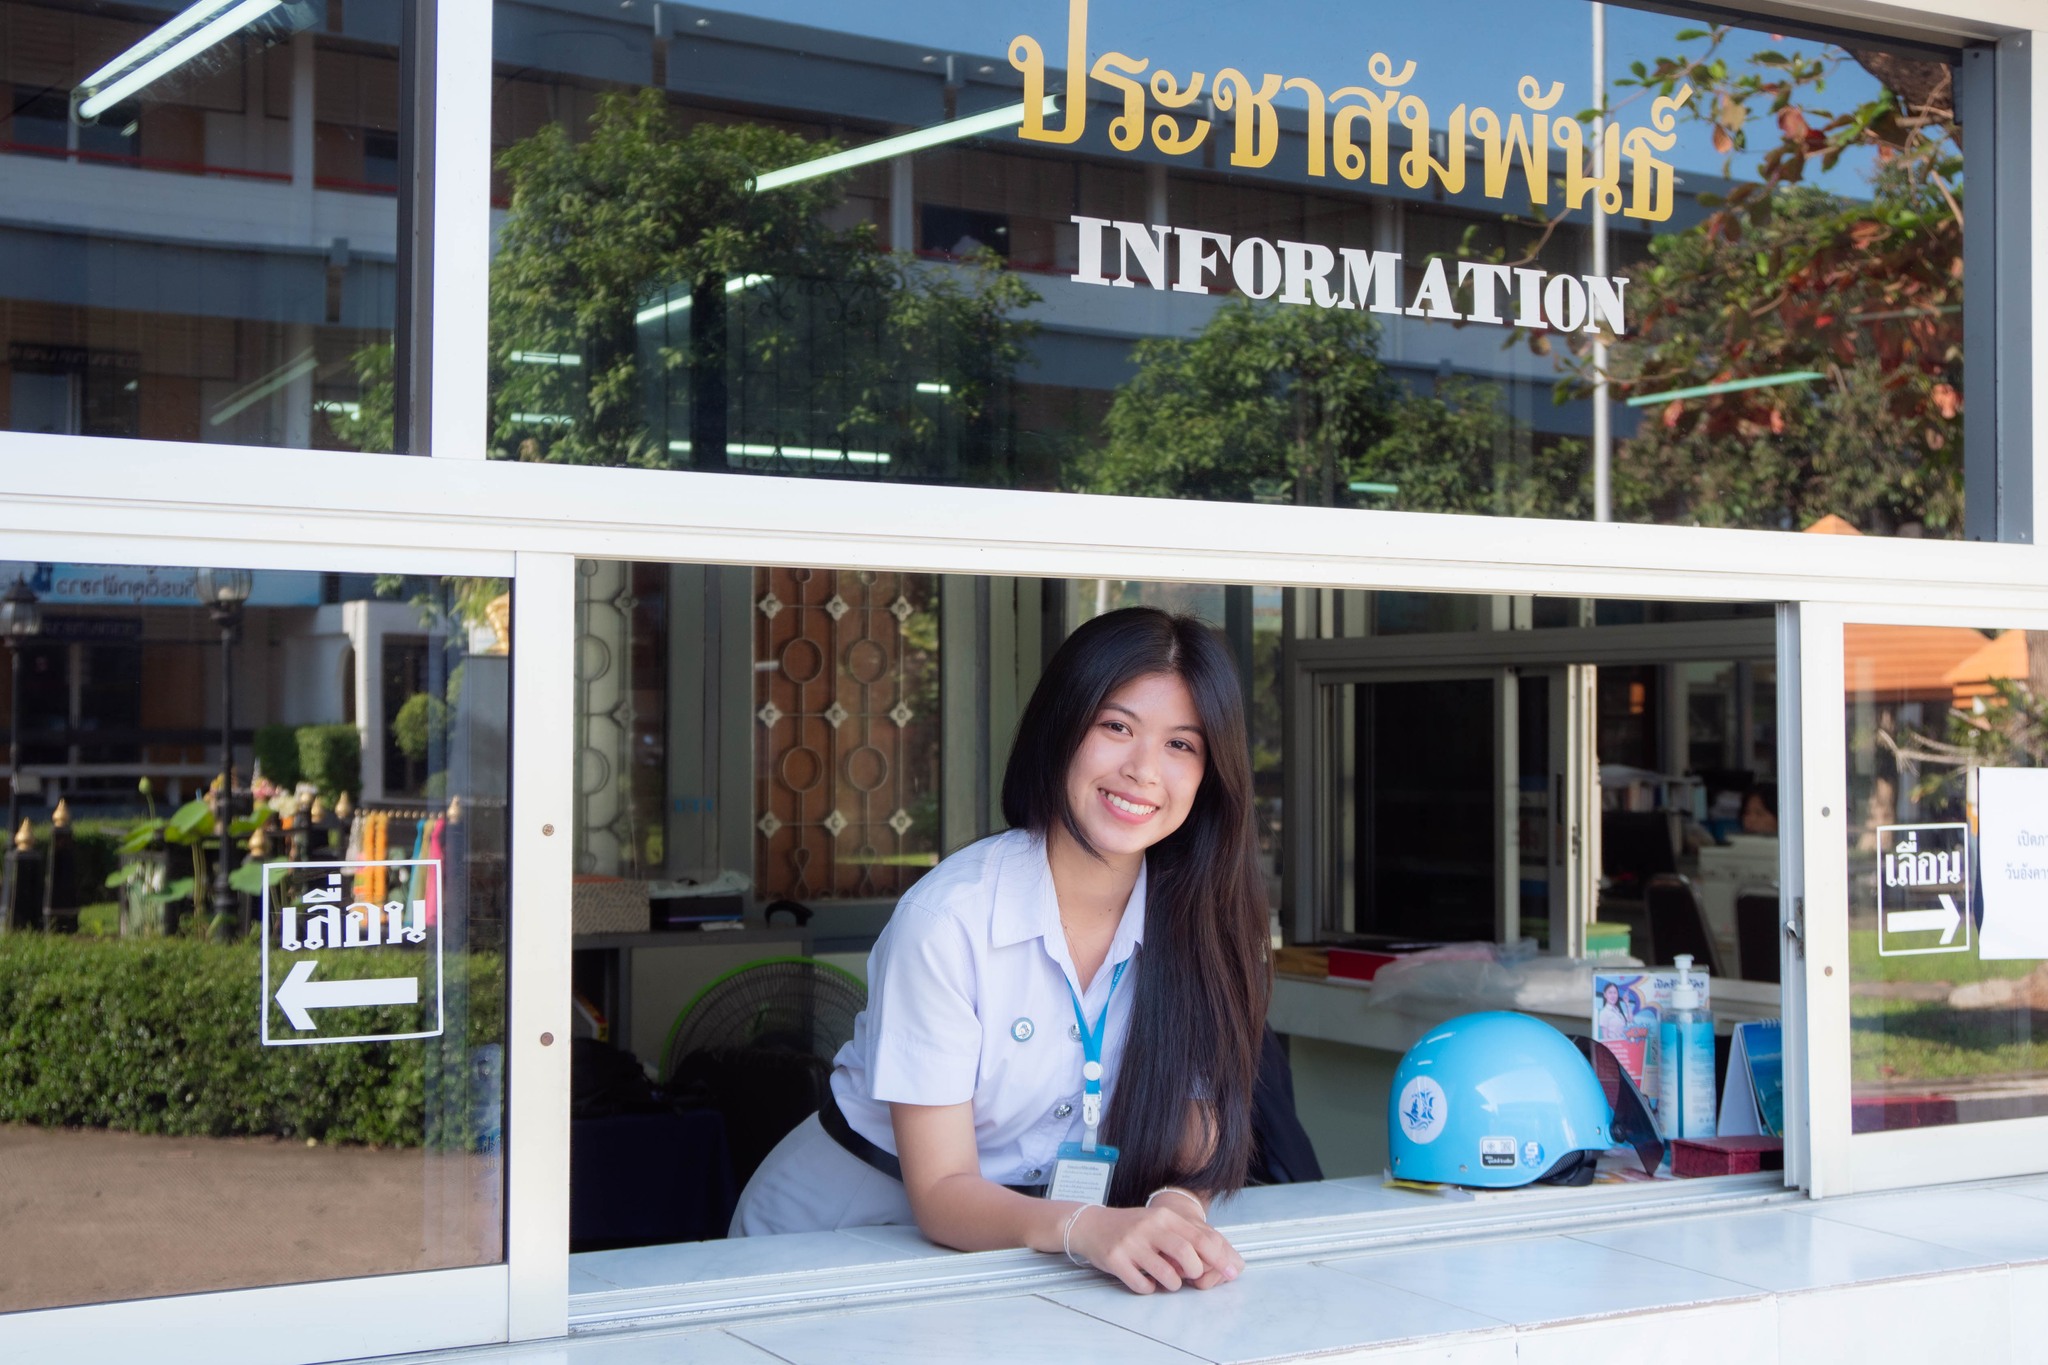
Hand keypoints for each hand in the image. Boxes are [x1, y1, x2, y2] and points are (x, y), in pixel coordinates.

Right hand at [1068, 1203, 1243, 1293]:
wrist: (1092, 1225)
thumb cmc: (1134, 1228)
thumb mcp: (1160, 1224)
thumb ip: (1187, 1236)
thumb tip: (1221, 1259)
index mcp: (1165, 1217)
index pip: (1201, 1237)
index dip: (1220, 1258)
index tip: (1232, 1273)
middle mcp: (1149, 1227)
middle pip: (1186, 1253)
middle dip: (1195, 1271)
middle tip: (1191, 1277)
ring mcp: (1131, 1244)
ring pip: (1166, 1274)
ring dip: (1173, 1285)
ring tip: (1167, 1280)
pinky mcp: (1116, 1260)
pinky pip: (1142, 1285)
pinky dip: (1149, 1289)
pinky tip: (1145, 1280)